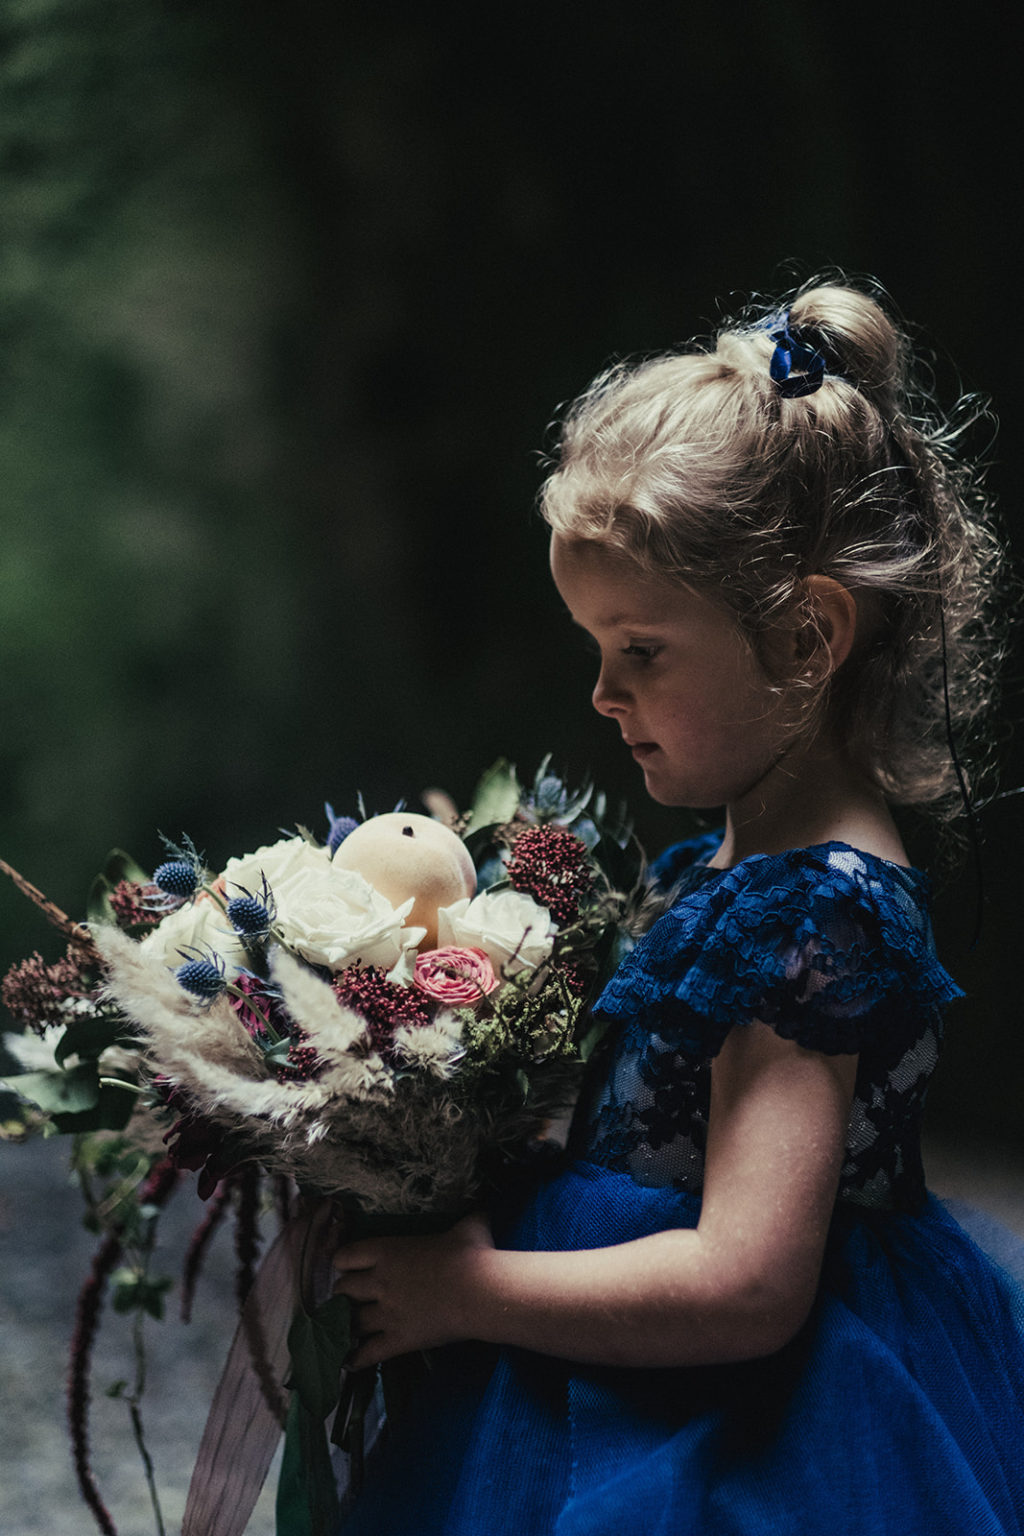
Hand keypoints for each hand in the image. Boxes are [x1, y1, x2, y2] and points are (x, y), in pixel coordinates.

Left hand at [332, 1211, 494, 1367]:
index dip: (344, 1263)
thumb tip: (482, 1208)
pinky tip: (349, 1362)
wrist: (483, 1291)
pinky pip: (368, 1353)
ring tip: (347, 1329)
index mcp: (388, 1251)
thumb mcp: (467, 1227)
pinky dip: (356, 1359)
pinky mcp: (399, 1340)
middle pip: (343, 1290)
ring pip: (351, 1322)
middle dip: (344, 1295)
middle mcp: (380, 1282)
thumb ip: (465, 1219)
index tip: (350, 1267)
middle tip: (352, 1299)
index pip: (346, 1256)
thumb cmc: (473, 1255)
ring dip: (347, 1325)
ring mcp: (387, 1313)